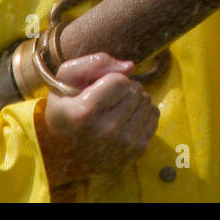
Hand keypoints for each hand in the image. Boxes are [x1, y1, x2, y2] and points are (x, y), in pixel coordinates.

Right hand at [34, 53, 158, 186]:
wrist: (65, 156)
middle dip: (123, 88)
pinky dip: (142, 113)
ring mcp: (124, 144)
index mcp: (84, 113)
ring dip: (133, 99)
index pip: (120, 81)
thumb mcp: (65, 80)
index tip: (97, 90)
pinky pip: (154, 115)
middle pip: (135, 89)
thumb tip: (130, 67)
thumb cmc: (65, 111)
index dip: (110, 79)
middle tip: (106, 101)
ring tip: (114, 110)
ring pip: (147, 100)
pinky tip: (124, 120)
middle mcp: (106, 131)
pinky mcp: (137, 150)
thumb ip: (94, 63)